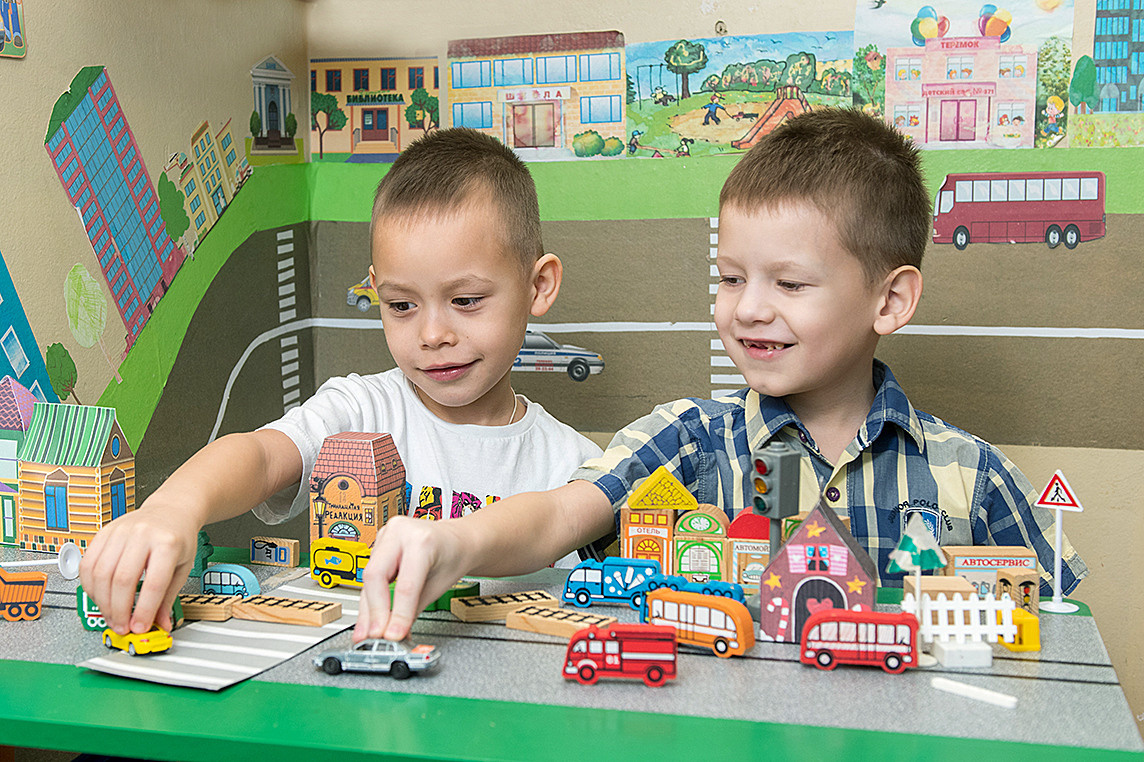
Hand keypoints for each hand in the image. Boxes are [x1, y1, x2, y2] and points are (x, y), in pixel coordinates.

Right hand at [78, 495, 199, 634]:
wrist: (170, 510)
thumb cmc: (178, 537)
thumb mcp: (183, 567)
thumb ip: (169, 598)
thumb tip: (161, 624)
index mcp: (168, 543)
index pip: (154, 583)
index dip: (144, 611)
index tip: (140, 627)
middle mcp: (142, 534)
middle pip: (122, 580)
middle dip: (119, 610)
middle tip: (122, 626)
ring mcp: (120, 531)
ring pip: (101, 574)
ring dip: (102, 602)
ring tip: (111, 616)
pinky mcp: (103, 532)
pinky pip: (87, 564)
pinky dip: (90, 586)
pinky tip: (100, 597)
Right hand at [353, 516, 467, 642]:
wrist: (455, 538)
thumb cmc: (452, 555)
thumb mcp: (439, 585)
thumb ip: (415, 610)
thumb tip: (396, 633)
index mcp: (422, 541)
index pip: (405, 584)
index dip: (398, 613)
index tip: (393, 635)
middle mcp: (400, 532)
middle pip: (376, 576)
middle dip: (374, 611)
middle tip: (375, 635)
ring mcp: (386, 534)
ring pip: (368, 577)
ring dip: (367, 608)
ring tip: (366, 633)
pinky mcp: (378, 542)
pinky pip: (370, 574)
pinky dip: (369, 598)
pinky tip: (367, 618)